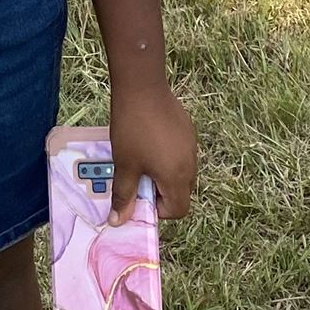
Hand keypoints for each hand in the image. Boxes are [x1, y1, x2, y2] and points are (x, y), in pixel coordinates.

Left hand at [107, 79, 197, 223]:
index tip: (140, 195)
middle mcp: (190, 163)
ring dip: (164, 174)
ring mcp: (191, 145)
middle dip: (161, 192)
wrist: (142, 87)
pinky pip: (181, 154)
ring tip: (141, 158)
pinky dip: (168, 156)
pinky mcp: (188, 129)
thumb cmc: (132, 130)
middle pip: (182, 192)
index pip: (179, 210)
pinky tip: (149, 140)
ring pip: (182, 172)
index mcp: (177, 177)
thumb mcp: (124, 165)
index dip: (160, 210)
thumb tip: (118, 222)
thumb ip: (124, 195)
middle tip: (138, 177)